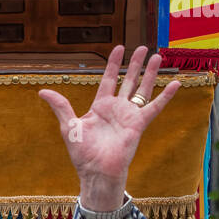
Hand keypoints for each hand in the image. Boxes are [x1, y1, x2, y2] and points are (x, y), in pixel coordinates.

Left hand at [38, 45, 179, 210]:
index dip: (113, 64)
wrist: (96, 171)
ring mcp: (129, 116)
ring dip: (150, 73)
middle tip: (143, 47)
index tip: (119, 48)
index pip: (108, 79)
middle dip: (135, 64)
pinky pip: (155, 107)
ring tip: (158, 56)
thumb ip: (60, 106)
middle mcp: (117, 109)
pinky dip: (166, 96)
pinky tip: (176, 83)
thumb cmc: (82, 153)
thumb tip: (42, 91)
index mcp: (100, 107)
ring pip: (143, 89)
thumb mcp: (69, 125)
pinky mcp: (139, 124)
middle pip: (128, 80)